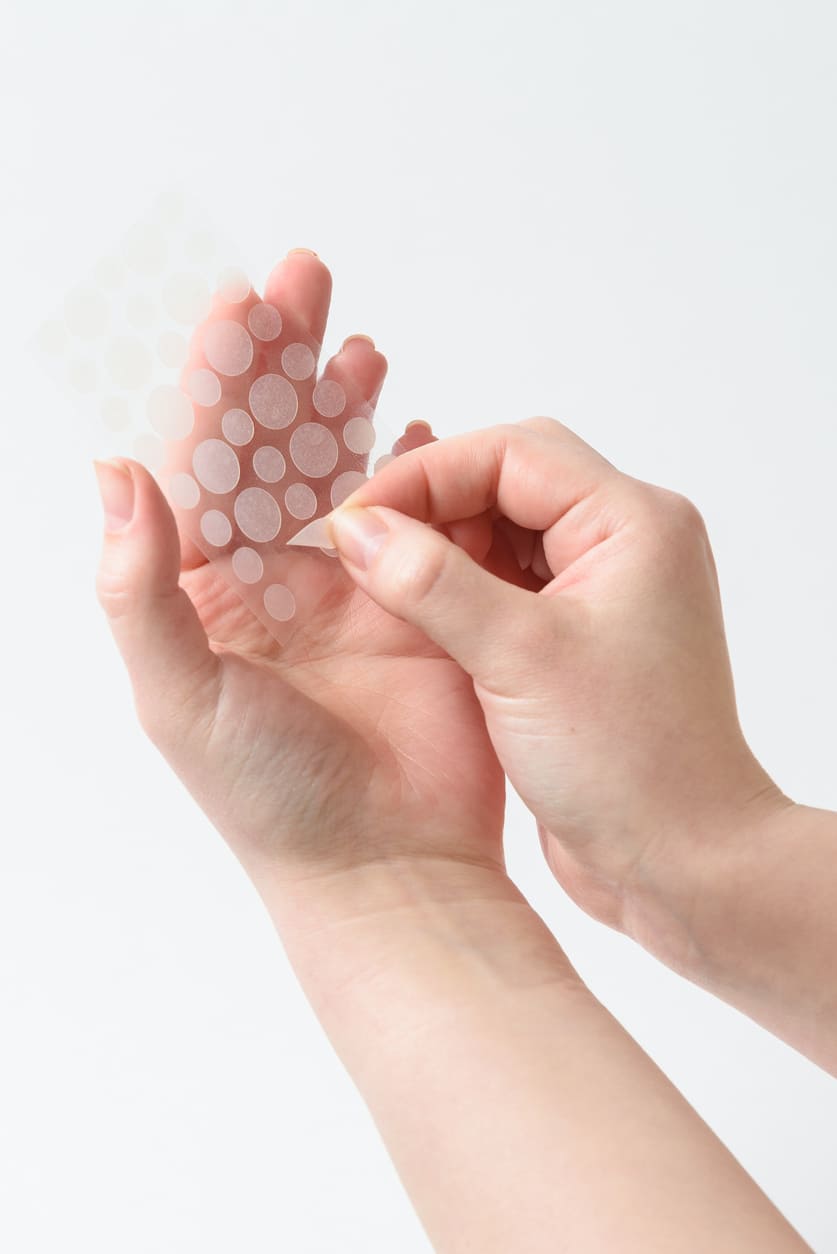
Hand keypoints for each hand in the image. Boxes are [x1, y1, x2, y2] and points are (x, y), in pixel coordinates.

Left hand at [94, 252, 508, 910]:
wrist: (386, 867)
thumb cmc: (272, 795)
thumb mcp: (178, 693)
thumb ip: (140, 585)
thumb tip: (112, 471)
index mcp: (206, 589)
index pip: (203, 458)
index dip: (216, 378)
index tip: (234, 302)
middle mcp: (273, 577)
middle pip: (273, 442)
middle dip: (284, 359)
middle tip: (303, 274)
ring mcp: (351, 586)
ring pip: (344, 466)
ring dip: (347, 401)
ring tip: (361, 341)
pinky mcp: (419, 604)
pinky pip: (417, 516)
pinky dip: (421, 469)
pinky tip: (423, 426)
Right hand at [326, 416, 786, 956]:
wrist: (681, 863)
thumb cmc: (631, 762)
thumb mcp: (519, 658)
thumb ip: (431, 582)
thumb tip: (357, 528)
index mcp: (633, 523)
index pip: (513, 453)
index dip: (425, 475)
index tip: (357, 518)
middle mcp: (623, 545)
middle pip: (506, 483)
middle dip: (429, 507)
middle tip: (360, 546)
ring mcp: (600, 593)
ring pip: (501, 536)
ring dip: (438, 551)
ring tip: (375, 581)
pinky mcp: (575, 640)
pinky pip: (504, 589)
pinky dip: (454, 595)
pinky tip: (410, 618)